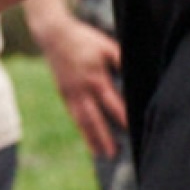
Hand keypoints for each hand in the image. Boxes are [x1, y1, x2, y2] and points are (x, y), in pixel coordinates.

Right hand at [40, 12, 125, 158]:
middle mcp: (82, 89)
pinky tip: (89, 139)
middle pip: (94, 118)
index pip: (111, 102)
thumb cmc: (85, 40)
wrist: (55, 35)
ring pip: (82, 121)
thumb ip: (121, 61)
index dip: (121, 116)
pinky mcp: (64, 94)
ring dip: (91, 138)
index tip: (130, 130)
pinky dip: (82, 130)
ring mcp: (71, 93)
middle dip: (104, 137)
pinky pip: (74, 116)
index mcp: (95, 77)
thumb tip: (135, 77)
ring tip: (101, 154)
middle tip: (113, 154)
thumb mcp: (107, 46)